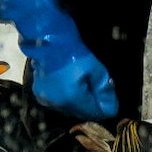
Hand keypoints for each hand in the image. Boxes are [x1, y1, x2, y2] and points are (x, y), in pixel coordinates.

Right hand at [0, 0, 117, 120]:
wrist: (47, 38)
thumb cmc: (73, 51)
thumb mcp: (96, 68)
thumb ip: (104, 90)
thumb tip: (111, 106)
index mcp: (72, 98)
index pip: (94, 113)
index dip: (105, 109)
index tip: (113, 104)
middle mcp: (57, 104)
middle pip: (81, 114)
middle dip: (93, 106)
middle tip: (101, 95)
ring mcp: (46, 100)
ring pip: (69, 110)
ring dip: (80, 104)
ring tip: (86, 89)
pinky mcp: (39, 94)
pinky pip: (58, 103)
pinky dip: (67, 99)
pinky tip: (72, 87)